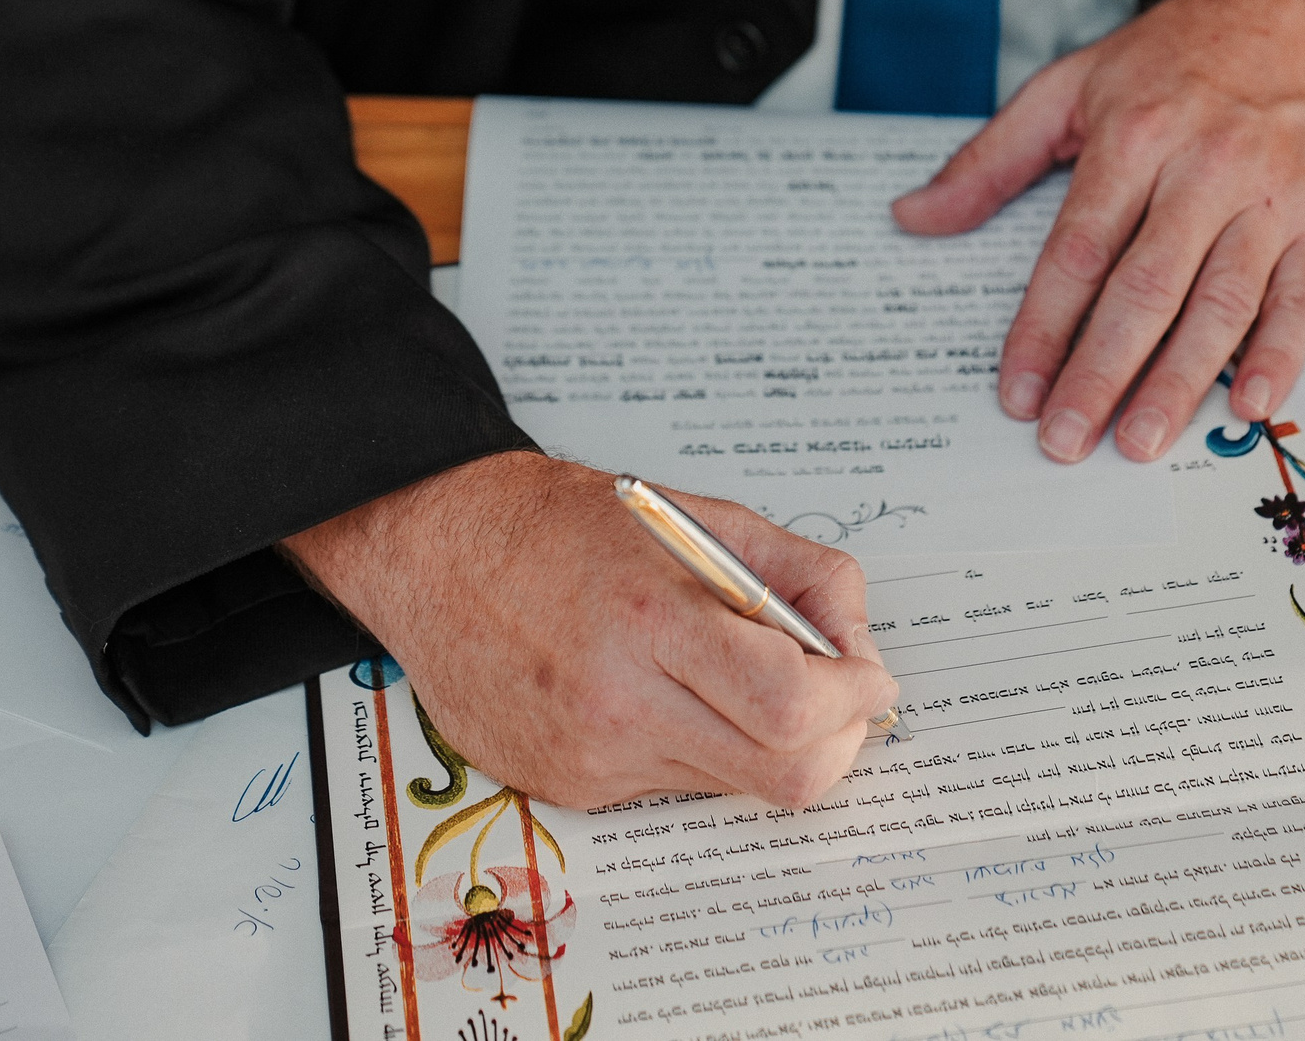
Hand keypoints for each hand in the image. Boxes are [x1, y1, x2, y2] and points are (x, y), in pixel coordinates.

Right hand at [281, 452, 898, 809]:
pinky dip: (697, 746)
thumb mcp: (700, 515)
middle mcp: (618, 704)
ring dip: (762, 741)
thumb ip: (800, 573)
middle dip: (834, 741)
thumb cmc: (561, 527)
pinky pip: (673, 788)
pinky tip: (661, 691)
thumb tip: (858, 646)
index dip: (853, 698)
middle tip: (833, 696)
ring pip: (733, 787)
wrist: (436, 553)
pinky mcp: (568, 790)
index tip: (867, 676)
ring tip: (729, 673)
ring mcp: (590, 758)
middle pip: (782, 777)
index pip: (792, 705)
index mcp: (653, 620)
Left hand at [894, 0, 1304, 461]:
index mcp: (1135, 136)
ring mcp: (1271, 196)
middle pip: (1144, 289)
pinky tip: (1249, 405)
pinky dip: (1280, 356)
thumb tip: (915, 216)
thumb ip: (991, 159)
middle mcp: (1204, 168)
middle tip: (1066, 440)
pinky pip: (1302, 299)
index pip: (1077, 251)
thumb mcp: (1074, 84)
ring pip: (1220, 304)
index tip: (1017, 389)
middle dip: (1100, 374)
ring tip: (1139, 442)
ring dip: (1180, 383)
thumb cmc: (1184, 53)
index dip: (1043, 328)